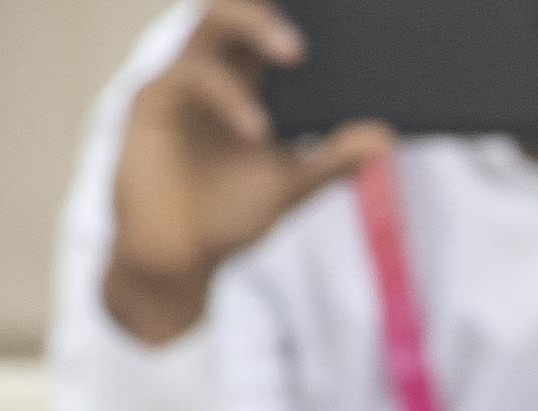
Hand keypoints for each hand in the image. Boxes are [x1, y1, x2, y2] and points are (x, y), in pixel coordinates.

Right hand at [102, 0, 385, 346]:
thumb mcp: (293, 186)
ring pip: (210, 25)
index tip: (341, 4)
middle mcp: (211, 69)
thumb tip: (386, 135)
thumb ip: (334, 159)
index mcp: (245, 79)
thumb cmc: (228, 214)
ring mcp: (179, 80)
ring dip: (256, 29)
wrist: (178, 259)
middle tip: (313, 20)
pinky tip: (258, 129)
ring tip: (296, 54)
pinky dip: (229, 99)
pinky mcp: (151, 101)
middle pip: (234, 6)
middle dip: (271, 4)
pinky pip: (190, 80)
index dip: (291, 8)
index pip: (266, 22)